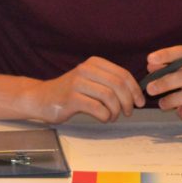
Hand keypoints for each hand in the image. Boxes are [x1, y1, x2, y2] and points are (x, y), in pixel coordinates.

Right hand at [18, 56, 144, 123]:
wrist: (41, 98)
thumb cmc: (70, 92)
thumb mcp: (90, 80)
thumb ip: (109, 83)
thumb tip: (135, 94)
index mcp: (94, 63)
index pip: (123, 74)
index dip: (135, 90)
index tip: (140, 103)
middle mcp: (86, 69)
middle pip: (118, 85)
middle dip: (128, 102)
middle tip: (127, 112)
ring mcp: (77, 83)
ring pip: (109, 97)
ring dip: (116, 111)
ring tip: (112, 116)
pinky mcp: (71, 98)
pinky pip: (98, 108)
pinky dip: (105, 117)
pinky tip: (103, 118)